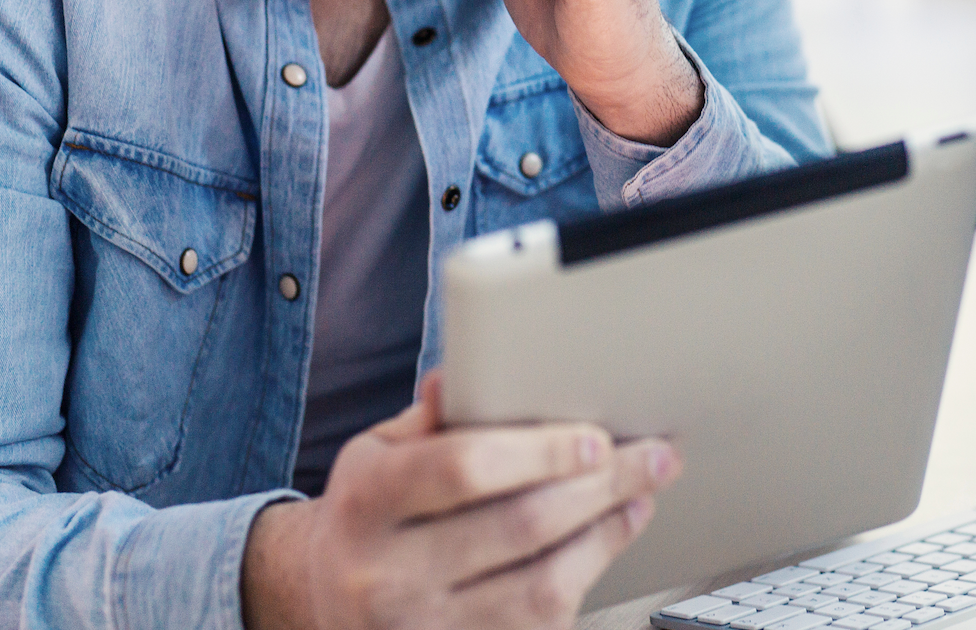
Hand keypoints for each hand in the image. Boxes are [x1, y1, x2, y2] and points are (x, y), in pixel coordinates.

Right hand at [241, 373, 680, 629]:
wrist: (324, 599)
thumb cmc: (369, 513)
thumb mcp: (376, 452)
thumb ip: (430, 417)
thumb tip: (469, 372)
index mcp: (367, 502)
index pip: (464, 469)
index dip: (539, 452)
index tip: (595, 437)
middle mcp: (388, 573)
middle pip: (519, 525)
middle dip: (600, 485)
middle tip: (651, 455)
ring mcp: (422, 628)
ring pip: (541, 583)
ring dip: (607, 531)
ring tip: (642, 492)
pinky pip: (540, 621)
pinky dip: (589, 571)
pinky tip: (612, 534)